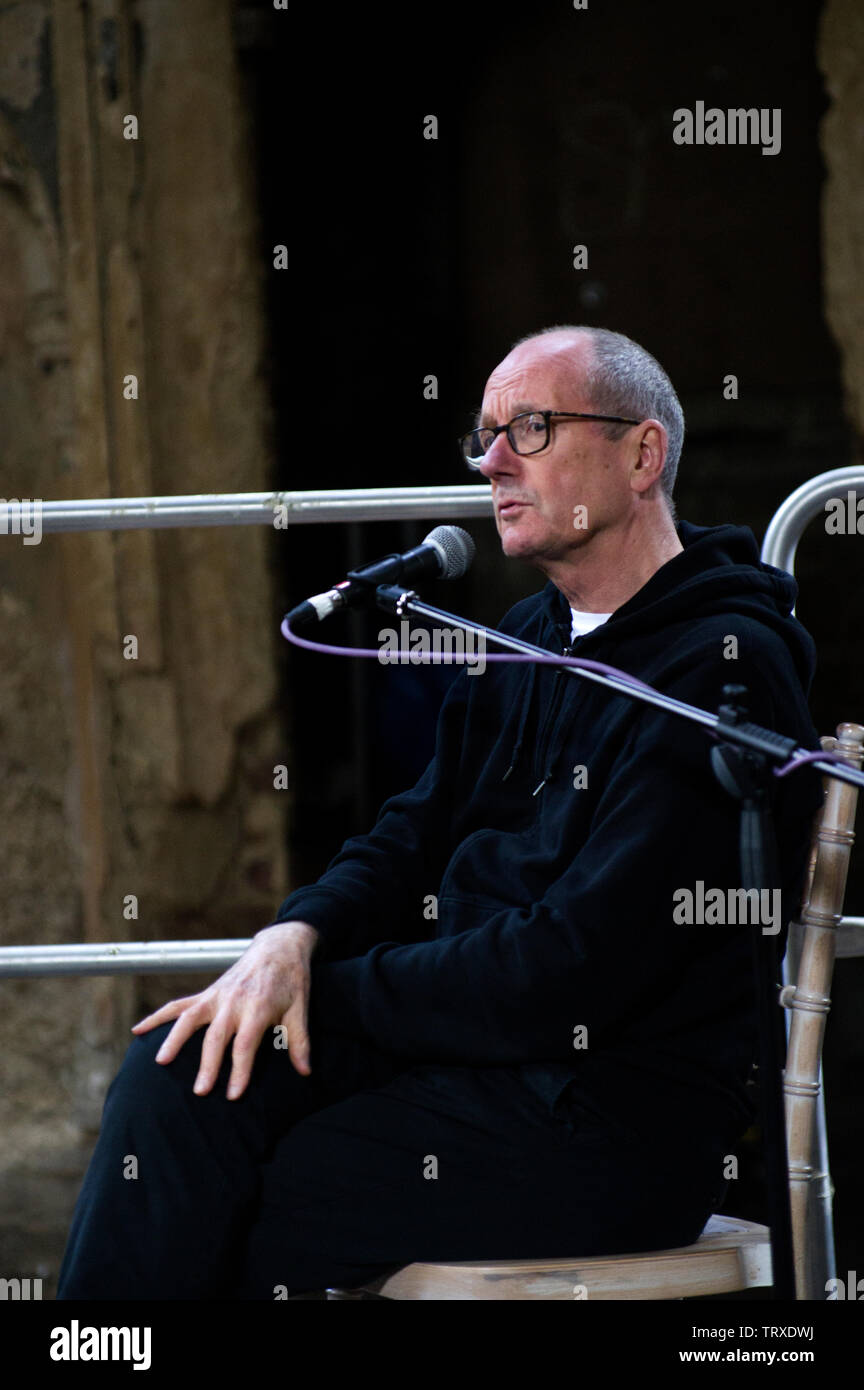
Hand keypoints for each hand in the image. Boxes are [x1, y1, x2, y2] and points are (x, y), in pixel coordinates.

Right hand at [130, 920, 319, 1098]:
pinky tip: (138, 1031)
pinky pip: (178, 1005)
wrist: (279, 947)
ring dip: (175, 1039)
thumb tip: (306, 1072)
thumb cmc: (292, 980)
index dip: (239, 1071)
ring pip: (190, 1018)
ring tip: (161, 1063)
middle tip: (200, 1091)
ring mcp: (216, 996)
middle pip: (216, 1036)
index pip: (245, 1045)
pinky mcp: (207, 992)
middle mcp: (234, 1001)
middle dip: (208, 1065)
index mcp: (258, 1007)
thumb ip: (300, 1042)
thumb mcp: (301, 1009)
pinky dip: (157, 1017)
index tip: (233, 1095)